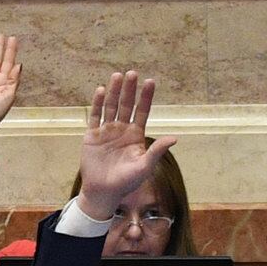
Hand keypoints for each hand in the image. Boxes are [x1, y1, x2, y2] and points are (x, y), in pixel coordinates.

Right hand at [75, 70, 179, 221]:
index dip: (146, 97)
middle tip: (132, 73)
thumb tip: (175, 138)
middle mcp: (122, 129)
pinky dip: (98, 104)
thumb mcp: (145, 167)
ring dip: (115, 92)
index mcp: (136, 134)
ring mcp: (106, 131)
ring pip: (111, 107)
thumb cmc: (127, 182)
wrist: (103, 192)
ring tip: (118, 76)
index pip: (142, 111)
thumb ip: (157, 151)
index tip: (150, 82)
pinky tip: (102, 91)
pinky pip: (95, 116)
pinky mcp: (92, 136)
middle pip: (127, 105)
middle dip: (130, 90)